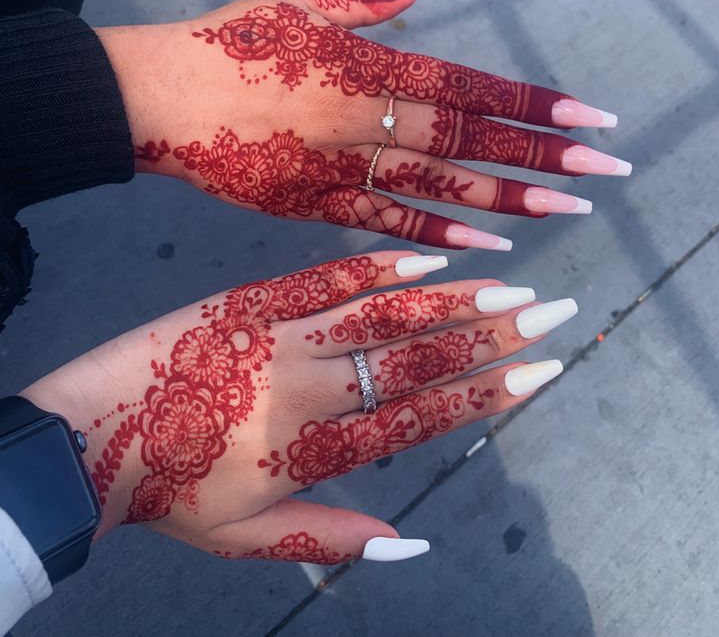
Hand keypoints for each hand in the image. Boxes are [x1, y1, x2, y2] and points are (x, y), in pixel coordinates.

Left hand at [23, 251, 575, 563]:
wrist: (90, 432)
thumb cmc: (169, 492)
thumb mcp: (248, 537)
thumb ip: (332, 537)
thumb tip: (413, 543)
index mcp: (315, 450)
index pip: (418, 416)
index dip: (485, 393)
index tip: (539, 370)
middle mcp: (310, 388)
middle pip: (415, 359)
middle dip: (490, 335)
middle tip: (548, 309)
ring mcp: (282, 337)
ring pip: (380, 314)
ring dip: (448, 298)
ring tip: (507, 280)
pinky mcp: (253, 302)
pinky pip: (323, 281)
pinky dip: (374, 268)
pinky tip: (422, 256)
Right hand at [97, 0, 628, 251]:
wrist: (153, 98)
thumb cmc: (226, 41)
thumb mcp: (297, 0)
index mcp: (363, 63)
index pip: (468, 88)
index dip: (532, 104)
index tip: (591, 117)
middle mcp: (362, 119)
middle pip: (467, 142)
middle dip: (543, 157)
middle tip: (608, 172)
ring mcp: (337, 168)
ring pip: (436, 190)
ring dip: (506, 201)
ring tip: (567, 212)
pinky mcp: (310, 206)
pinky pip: (384, 224)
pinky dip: (436, 235)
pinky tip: (485, 246)